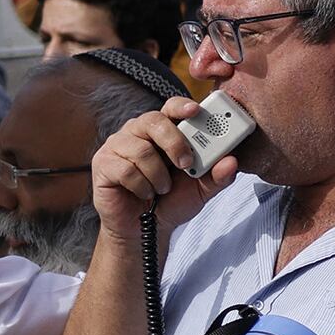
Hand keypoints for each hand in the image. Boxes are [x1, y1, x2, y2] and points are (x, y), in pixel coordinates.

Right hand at [89, 101, 231, 243]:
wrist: (145, 228)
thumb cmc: (172, 200)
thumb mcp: (202, 189)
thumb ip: (218, 175)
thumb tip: (232, 161)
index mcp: (164, 131)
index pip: (171, 107)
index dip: (182, 106)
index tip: (195, 111)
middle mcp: (139, 132)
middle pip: (153, 120)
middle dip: (174, 143)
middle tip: (186, 164)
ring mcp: (118, 145)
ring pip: (140, 149)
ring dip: (158, 175)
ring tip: (162, 188)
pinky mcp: (103, 163)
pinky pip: (125, 168)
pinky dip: (141, 186)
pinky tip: (144, 193)